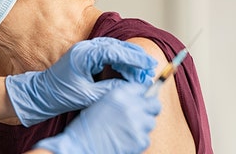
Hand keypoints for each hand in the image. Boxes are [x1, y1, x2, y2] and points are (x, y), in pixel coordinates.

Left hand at [5, 37, 156, 125]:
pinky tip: (128, 70)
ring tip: (142, 70)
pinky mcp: (86, 56)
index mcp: (84, 54)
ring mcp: (85, 50)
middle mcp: (85, 48)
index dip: (134, 58)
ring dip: (128, 59)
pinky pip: (108, 54)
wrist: (42, 94)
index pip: (115, 51)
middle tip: (150, 67)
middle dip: (135, 57)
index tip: (148, 64)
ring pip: (114, 49)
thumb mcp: (88, 95)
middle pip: (117, 47)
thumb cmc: (60, 94)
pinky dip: (120, 61)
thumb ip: (110, 89)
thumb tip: (131, 86)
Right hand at [34, 83, 160, 153]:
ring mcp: (137, 123)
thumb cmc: (86, 128)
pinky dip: (138, 140)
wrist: (81, 146)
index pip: (142, 88)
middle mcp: (131, 106)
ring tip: (127, 130)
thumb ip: (120, 100)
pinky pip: (146, 138)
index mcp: (119, 94)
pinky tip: (125, 140)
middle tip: (143, 114)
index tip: (143, 99)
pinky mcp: (140, 140)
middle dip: (150, 109)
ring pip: (151, 122)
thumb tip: (137, 100)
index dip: (143, 94)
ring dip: (142, 126)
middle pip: (154, 104)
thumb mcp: (101, 104)